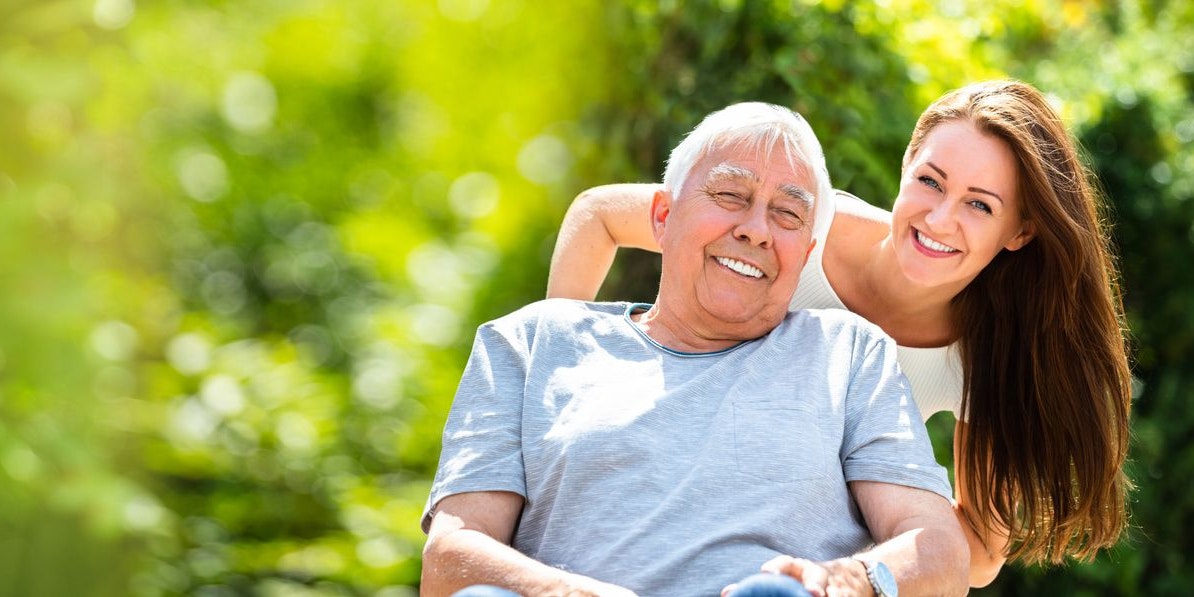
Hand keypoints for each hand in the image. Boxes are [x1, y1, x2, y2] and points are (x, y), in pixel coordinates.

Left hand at [758, 556, 872, 596]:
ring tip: (830, 596)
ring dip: (834, 594)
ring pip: (836, 589)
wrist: (854, 576)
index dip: (776, 567)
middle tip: (812, 592)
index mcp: (799, 567)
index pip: (785, 563)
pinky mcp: (851, 594)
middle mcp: (818, 573)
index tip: (766, 572)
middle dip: (815, 584)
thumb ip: (765, 585)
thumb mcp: (792, 577)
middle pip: (816, 575)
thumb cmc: (811, 579)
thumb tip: (729, 593)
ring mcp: (837, 584)